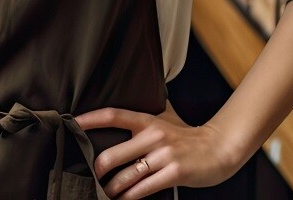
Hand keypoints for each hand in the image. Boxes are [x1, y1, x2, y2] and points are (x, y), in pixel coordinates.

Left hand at [76, 106, 245, 198]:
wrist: (219, 149)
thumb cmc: (189, 136)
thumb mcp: (167, 117)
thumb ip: (147, 113)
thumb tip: (130, 103)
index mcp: (149, 120)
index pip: (114, 116)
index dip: (91, 119)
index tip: (73, 123)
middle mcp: (153, 136)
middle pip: (112, 154)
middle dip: (98, 169)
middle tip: (93, 176)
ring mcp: (163, 156)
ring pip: (126, 176)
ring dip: (111, 189)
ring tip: (105, 193)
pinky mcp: (173, 173)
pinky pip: (142, 189)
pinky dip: (129, 198)